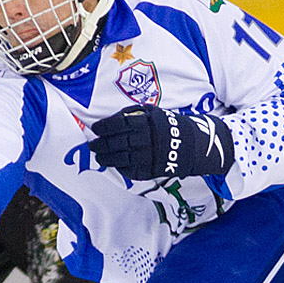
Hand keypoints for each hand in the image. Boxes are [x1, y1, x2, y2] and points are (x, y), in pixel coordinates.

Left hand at [88, 105, 234, 180]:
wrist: (192, 145)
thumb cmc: (167, 125)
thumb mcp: (153, 112)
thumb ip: (132, 113)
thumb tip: (111, 118)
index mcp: (145, 122)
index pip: (118, 124)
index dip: (104, 127)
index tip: (96, 128)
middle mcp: (145, 139)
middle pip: (116, 142)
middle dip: (101, 144)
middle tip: (92, 144)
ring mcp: (147, 156)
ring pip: (120, 158)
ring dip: (105, 157)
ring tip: (98, 155)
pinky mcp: (150, 170)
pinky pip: (130, 170)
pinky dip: (119, 167)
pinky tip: (112, 163)